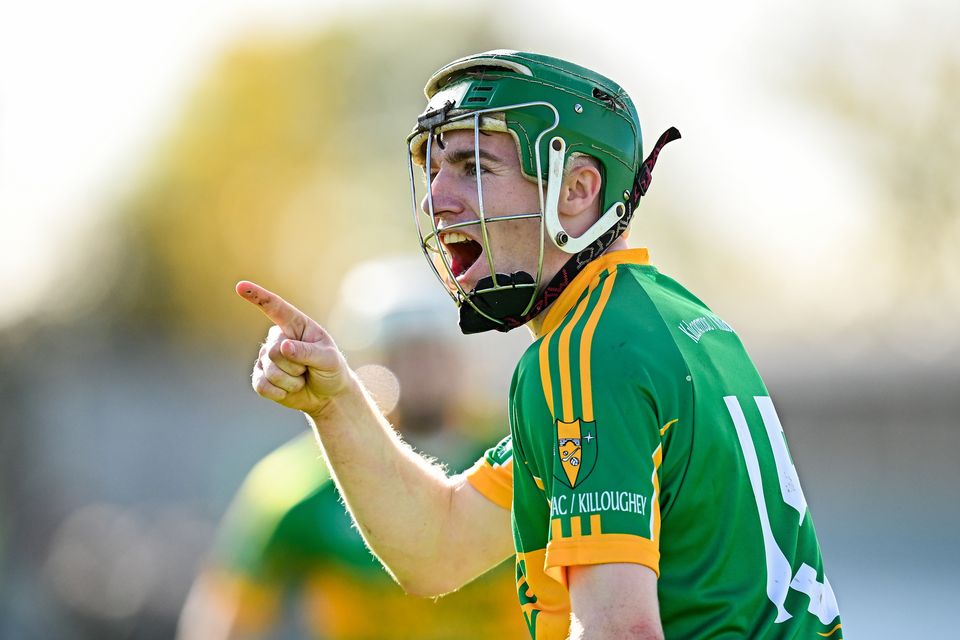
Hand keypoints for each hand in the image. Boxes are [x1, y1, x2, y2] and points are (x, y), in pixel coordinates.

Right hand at [237, 281, 349, 415]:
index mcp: (296, 324)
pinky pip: (262, 386)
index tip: (240, 286)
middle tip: (308, 369)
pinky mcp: (260, 377)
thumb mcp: (329, 359)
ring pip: (269, 371)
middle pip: (274, 351)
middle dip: (295, 366)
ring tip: (302, 378)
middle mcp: (278, 338)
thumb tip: (283, 347)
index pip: (275, 307)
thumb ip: (308, 352)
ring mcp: (267, 358)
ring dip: (291, 382)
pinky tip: (288, 391)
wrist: (328, 396)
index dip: (257, 296)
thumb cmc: (331, 371)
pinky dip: (279, 393)